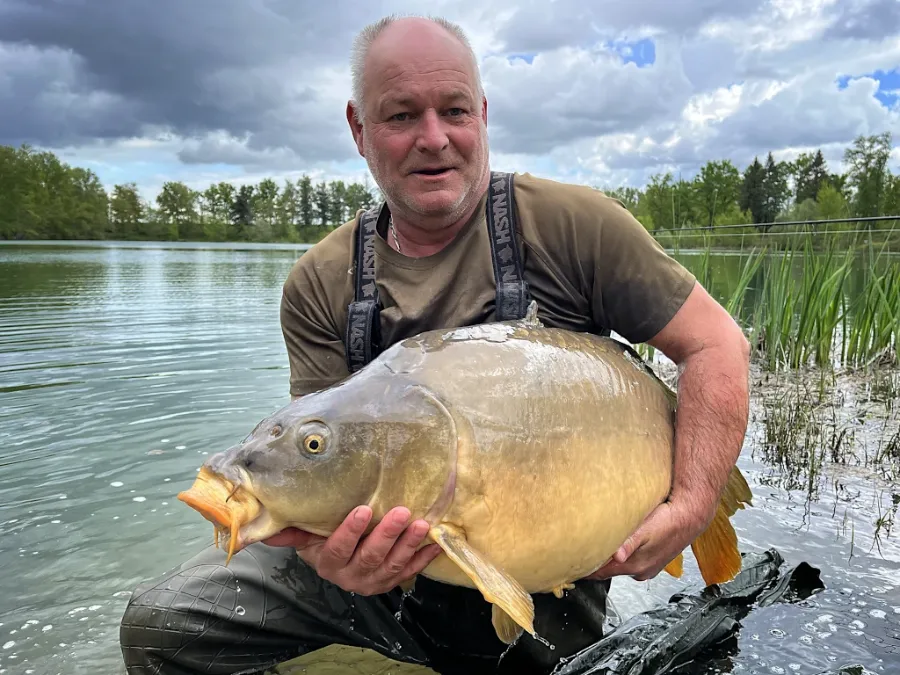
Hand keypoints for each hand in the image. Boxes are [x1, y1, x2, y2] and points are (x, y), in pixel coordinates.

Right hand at [263, 505, 442, 594]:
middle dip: (387, 535)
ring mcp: (372, 581)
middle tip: (402, 512)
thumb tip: (263, 525)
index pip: (338, 548)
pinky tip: (434, 544)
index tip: (363, 510)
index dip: (350, 532)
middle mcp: (350, 576)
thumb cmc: (319, 537)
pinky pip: (409, 572)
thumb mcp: (304, 534)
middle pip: (370, 557)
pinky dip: (423, 559)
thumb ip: (290, 530)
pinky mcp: (390, 582)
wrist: (335, 558)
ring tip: (422, 524)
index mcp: (327, 563)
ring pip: (392, 565)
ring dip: (409, 545)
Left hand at [586, 500, 707, 581]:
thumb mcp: (646, 530)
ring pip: (617, 566)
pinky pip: (628, 561)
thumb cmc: (668, 521)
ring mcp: (646, 567)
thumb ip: (630, 543)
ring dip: (606, 559)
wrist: (690, 515)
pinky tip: (615, 545)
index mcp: (634, 566)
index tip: (568, 564)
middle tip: (575, 552)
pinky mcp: (651, 560)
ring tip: (591, 547)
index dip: (584, 569)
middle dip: (592, 563)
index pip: (600, 573)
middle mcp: (639, 571)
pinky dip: (618, 556)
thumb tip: (617, 556)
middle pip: (607, 571)